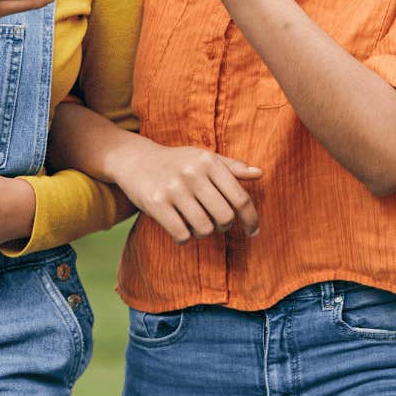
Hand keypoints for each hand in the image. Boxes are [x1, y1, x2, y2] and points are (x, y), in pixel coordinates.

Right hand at [110, 138, 262, 242]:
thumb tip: (260, 173)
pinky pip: (182, 235)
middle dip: (223, 226)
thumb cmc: (176, 162)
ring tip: (195, 223)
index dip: (251, 219)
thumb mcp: (204, 157)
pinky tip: (180, 228)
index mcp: (209, 161)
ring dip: (203, 232)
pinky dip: (185, 238)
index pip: (240, 198)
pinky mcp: (156, 204)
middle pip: (225, 217)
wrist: (135, 160)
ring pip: (204, 229)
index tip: (253, 231)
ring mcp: (173, 189)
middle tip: (216, 224)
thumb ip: (232, 167)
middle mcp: (192, 173)